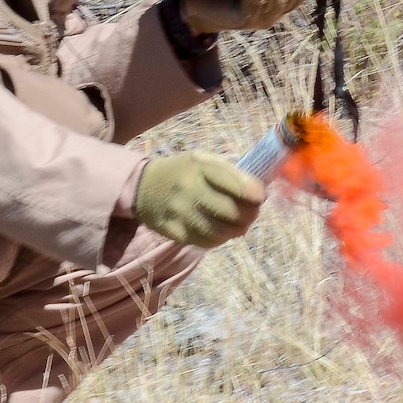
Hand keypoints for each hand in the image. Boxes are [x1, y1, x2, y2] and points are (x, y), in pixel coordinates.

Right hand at [133, 151, 264, 247]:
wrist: (143, 186)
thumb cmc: (183, 171)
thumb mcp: (202, 160)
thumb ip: (229, 172)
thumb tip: (259, 191)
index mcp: (200, 166)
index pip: (237, 184)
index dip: (255, 194)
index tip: (260, 197)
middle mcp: (190, 188)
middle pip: (232, 211)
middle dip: (250, 215)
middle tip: (252, 213)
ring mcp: (181, 212)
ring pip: (221, 232)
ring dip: (237, 230)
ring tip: (240, 225)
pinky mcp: (174, 231)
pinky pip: (206, 242)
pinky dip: (220, 239)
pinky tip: (221, 232)